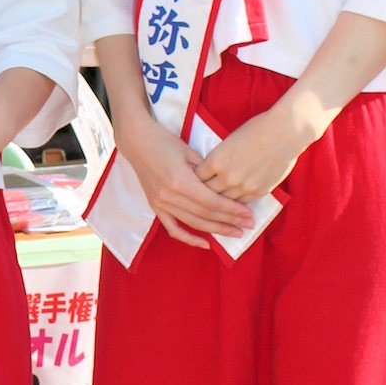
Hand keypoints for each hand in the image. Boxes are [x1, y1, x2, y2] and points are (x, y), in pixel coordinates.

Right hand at [116, 111, 254, 249]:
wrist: (136, 141)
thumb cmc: (164, 140)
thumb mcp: (189, 151)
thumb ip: (207, 171)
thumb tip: (227, 187)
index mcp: (180, 181)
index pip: (213, 202)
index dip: (233, 210)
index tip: (249, 214)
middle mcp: (170, 196)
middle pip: (206, 214)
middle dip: (230, 221)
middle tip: (249, 225)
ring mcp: (161, 203)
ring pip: (193, 223)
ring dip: (216, 230)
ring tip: (235, 232)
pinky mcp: (155, 206)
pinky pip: (173, 228)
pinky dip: (189, 238)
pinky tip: (206, 244)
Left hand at [193, 104, 307, 203]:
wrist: (285, 132)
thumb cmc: (257, 129)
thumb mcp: (228, 141)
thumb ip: (217, 159)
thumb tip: (208, 170)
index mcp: (216, 160)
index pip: (197, 178)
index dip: (193, 180)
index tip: (192, 181)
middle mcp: (227, 177)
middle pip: (207, 193)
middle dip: (202, 194)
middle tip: (199, 197)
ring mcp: (243, 187)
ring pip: (223, 202)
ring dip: (219, 202)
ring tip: (214, 204)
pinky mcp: (258, 192)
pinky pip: (241, 203)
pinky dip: (235, 203)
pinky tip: (232, 203)